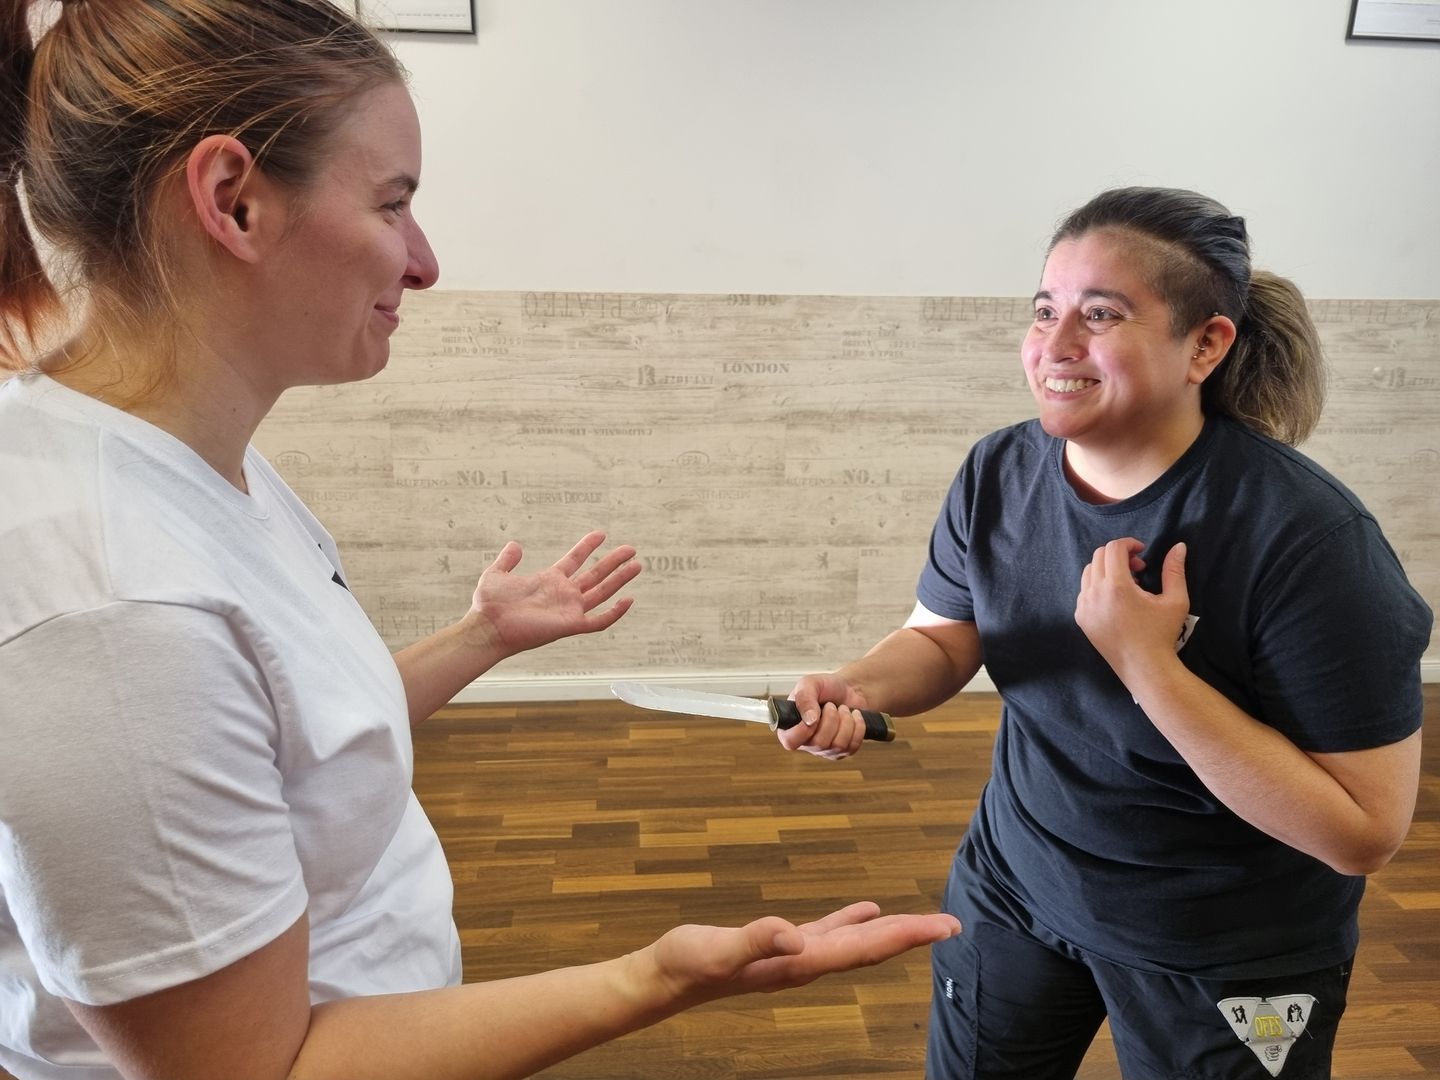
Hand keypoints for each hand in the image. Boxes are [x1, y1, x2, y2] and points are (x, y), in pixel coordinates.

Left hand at [464, 531, 639, 655]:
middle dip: (613, 562)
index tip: (601, 534)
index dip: (587, 546)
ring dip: (620, 579)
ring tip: (637, 565)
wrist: (487, 627)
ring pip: (602, 593)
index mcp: (549, 581)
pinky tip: (628, 600)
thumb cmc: (489, 605)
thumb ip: (507, 560)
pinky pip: (598, 621)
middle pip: (595, 575)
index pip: (575, 560)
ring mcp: (568, 610)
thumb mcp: (496, 574)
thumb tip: (515, 544)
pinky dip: (614, 613)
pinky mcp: (570, 625)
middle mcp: (563, 594)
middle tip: (631, 549)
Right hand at [644, 902, 960, 1006]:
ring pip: (856, 942)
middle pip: (870, 948)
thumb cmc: (688, 964)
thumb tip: (793, 933)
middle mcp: (806, 962)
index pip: (864, 948)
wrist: (666, 979)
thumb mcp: (717, 949)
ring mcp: (796, 956)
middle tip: (952, 924)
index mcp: (799, 962)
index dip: (906, 935)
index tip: (944, 928)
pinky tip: (867, 911)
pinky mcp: (782, 946)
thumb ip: (755, 940)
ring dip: (891, 931)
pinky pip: (830, 933)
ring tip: (924, 923)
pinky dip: (854, 921)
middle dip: (912, 935)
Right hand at [778, 673, 869, 759]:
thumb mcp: (809, 684)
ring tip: (843, 709)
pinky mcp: (843, 751)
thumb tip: (809, 720)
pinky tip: (854, 716)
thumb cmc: (826, 687)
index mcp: (791, 727)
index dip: (804, 730)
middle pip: (819, 743)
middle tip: (831, 705)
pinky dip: (858, 726)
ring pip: (838, 745)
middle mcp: (806, 743)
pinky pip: (853, 746)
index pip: (790, 741)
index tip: (815, 715)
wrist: (849, 689)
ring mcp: (825, 750)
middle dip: (831, 719)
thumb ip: (804, 698)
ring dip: (845, 721)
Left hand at [1075, 537, 1189, 683]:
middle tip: (1139, 568)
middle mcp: (1094, 593)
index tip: (1143, 551)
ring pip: (1089, 572)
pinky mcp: (1081, 618)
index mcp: (1116, 586)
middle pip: (1099, 556)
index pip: (1113, 549)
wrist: (1145, 667)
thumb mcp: (1175, 600)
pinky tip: (1117, 600)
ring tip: (1130, 584)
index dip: (1129, 543)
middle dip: (1119, 555)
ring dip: (1107, 569)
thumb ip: (1174, 570)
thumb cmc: (1162, 634)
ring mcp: (1084, 606)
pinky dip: (1098, 585)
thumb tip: (1179, 546)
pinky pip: (1084, 591)